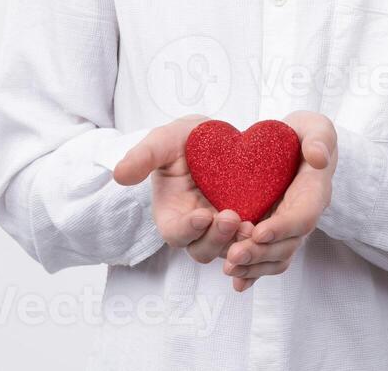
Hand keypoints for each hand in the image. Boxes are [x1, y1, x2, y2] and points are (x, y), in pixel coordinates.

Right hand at [111, 114, 255, 263]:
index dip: (188, 230)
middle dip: (217, 238)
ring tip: (253, 225)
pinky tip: (269, 231)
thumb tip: (119, 175)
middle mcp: (197, 229)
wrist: (217, 138)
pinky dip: (259, 243)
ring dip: (240, 243)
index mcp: (172, 215)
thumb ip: (143, 156)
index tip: (201, 215)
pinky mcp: (247, 225)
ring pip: (229, 251)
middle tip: (232, 218)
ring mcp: (222, 230)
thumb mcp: (163, 141)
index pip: (176, 234)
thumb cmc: (184, 141)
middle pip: (203, 249)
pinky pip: (252, 244)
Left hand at [222, 111, 335, 292]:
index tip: (258, 232)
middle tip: (234, 255)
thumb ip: (319, 138)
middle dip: (261, 253)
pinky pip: (266, 259)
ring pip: (276, 257)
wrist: (294, 146)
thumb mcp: (314, 126)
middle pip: (287, 244)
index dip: (282, 227)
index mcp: (314, 192)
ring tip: (230, 267)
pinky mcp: (272, 233)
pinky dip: (254, 273)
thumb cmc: (304, 135)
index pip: (303, 216)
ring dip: (254, 265)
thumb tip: (318, 157)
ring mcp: (287, 228)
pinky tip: (238, 283)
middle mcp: (302, 215)